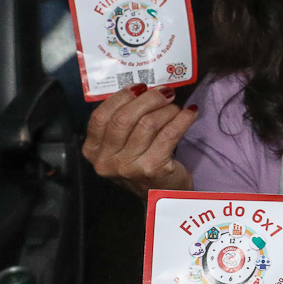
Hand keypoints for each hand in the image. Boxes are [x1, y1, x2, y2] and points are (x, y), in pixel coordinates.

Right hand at [83, 84, 198, 196]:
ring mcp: (128, 167)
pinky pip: (169, 134)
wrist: (162, 197)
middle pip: (125, 118)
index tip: (140, 86)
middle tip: (165, 91)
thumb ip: (122, 122)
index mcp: (93, 151)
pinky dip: (182, 119)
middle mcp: (106, 161)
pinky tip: (189, 113)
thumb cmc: (142, 164)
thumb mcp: (122, 146)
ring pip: (148, 124)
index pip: (101, 116)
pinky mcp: (152, 169)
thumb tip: (141, 89)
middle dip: (148, 99)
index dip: (121, 97)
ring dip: (167, 109)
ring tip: (176, 107)